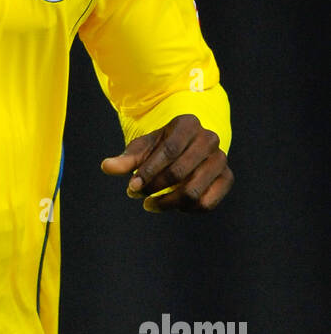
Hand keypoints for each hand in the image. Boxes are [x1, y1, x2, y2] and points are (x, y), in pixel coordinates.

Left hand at [100, 113, 232, 212]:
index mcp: (188, 124)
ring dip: (167, 203)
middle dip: (154, 187)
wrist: (186, 149)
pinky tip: (171, 206)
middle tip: (136, 195)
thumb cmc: (160, 148)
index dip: (148, 172)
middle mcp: (209, 139)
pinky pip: (206, 203)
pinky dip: (186, 209)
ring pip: (193, 192)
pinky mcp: (227, 178)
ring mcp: (221, 159)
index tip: (131, 188)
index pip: (168, 151)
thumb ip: (126, 159)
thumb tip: (107, 167)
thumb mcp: (142, 149)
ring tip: (149, 204)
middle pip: (180, 172)